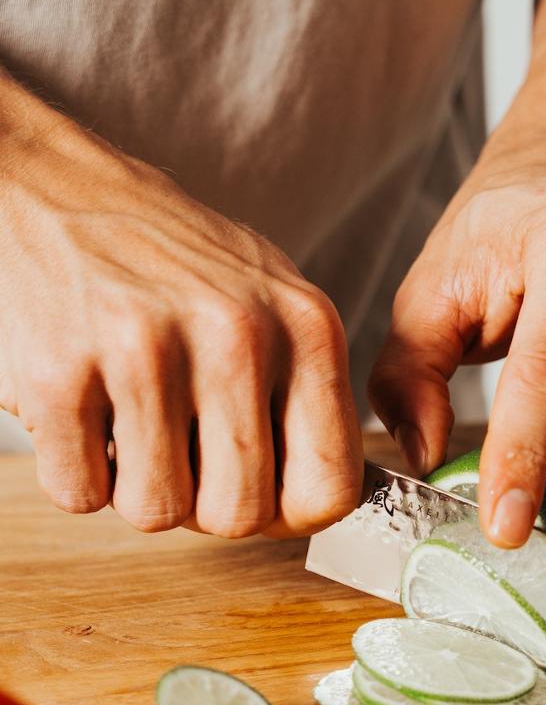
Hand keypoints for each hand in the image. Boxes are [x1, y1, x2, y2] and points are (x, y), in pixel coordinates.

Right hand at [0, 78, 361, 536]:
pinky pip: (79, 494)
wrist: (57, 188)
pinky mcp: (59, 370)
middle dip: (204, 505)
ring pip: (156, 513)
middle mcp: (236, 334)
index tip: (263, 501)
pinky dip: (75, 470)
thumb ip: (306, 397)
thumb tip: (319, 503)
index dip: (292, 516)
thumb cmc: (174, 259)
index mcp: (306, 325)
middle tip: (180, 455)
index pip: (331, 488)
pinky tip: (83, 410)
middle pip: (238, 516)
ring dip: (136, 487)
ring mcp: (145, 349)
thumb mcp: (273, 303)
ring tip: (131, 421)